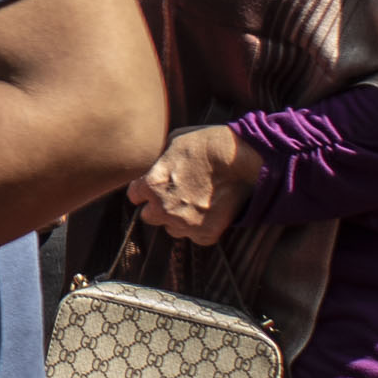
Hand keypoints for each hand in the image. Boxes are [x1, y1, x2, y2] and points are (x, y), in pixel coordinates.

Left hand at [128, 123, 258, 244]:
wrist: (242, 160)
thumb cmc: (209, 144)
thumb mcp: (174, 141)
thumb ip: (159, 160)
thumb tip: (155, 164)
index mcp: (152, 185)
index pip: (134, 196)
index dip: (143, 190)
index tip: (152, 187)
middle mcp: (164, 208)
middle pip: (149, 216)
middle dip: (158, 206)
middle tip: (175, 195)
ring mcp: (185, 224)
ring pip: (171, 229)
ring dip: (178, 219)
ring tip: (194, 203)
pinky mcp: (206, 234)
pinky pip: (195, 237)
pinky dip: (199, 228)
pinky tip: (208, 212)